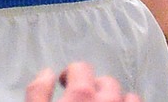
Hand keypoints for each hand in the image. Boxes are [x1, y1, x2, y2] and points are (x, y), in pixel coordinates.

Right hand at [25, 63, 140, 101]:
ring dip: (118, 99)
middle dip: (95, 87)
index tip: (64, 83)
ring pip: (129, 98)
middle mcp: (107, 101)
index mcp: (80, 97)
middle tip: (83, 100)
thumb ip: (37, 94)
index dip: (71, 74)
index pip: (80, 69)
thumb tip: (46, 72)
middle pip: (107, 83)